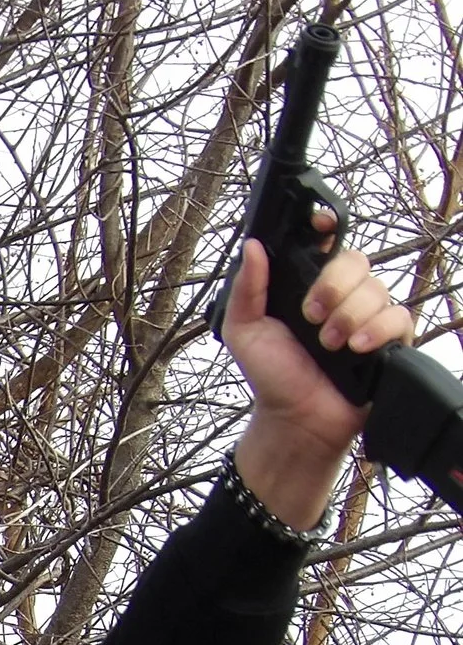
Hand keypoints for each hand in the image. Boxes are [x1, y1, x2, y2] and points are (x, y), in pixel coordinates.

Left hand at [224, 209, 413, 529]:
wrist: (296, 419)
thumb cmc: (272, 376)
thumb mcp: (244, 331)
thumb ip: (247, 289)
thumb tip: (252, 246)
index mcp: (308, 286)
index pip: (327, 242)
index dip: (327, 226)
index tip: (322, 225)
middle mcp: (341, 295)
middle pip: (355, 261)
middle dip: (332, 286)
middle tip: (311, 317)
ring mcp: (368, 315)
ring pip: (376, 289)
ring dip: (348, 317)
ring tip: (329, 345)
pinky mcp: (390, 339)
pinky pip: (399, 317)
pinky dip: (377, 330)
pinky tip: (357, 348)